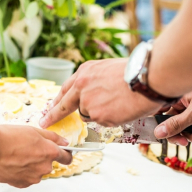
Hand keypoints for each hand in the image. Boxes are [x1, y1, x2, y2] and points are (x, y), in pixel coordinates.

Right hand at [0, 125, 72, 187]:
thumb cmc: (7, 138)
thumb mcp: (33, 130)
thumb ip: (52, 137)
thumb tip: (64, 142)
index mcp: (50, 153)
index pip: (67, 158)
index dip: (65, 154)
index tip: (63, 153)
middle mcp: (44, 168)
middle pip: (48, 164)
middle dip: (41, 158)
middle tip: (26, 148)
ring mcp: (33, 178)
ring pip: (36, 172)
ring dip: (29, 165)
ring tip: (15, 156)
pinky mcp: (21, 184)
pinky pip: (25, 178)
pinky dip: (20, 172)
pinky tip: (11, 163)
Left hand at [39, 59, 163, 128]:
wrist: (146, 78)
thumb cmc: (134, 72)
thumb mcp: (108, 69)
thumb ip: (95, 81)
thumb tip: (94, 93)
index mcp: (84, 72)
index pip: (65, 88)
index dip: (58, 99)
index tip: (50, 106)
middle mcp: (82, 87)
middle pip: (65, 105)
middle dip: (53, 115)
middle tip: (45, 122)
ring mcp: (88, 103)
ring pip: (87, 115)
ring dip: (98, 114)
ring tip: (116, 104)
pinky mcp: (97, 116)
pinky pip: (102, 122)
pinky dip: (111, 119)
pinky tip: (121, 109)